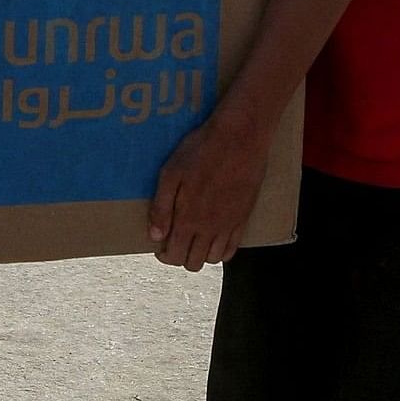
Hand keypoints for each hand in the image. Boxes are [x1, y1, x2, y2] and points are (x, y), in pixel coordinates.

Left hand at [148, 108, 269, 271]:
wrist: (239, 138)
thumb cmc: (201, 151)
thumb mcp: (171, 173)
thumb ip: (161, 208)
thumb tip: (155, 237)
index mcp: (188, 219)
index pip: (174, 256)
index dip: (164, 255)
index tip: (161, 244)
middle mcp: (210, 229)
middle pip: (193, 262)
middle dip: (181, 256)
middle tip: (177, 239)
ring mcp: (229, 226)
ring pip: (214, 259)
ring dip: (201, 254)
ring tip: (195, 238)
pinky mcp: (244, 218)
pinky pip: (233, 249)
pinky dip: (222, 250)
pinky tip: (214, 237)